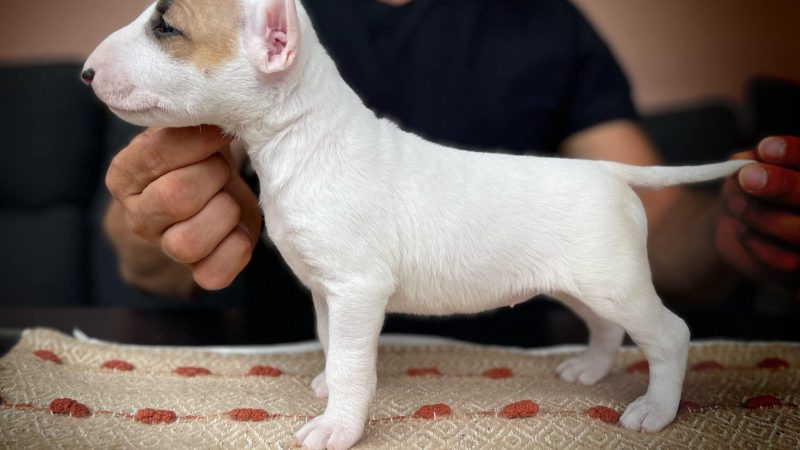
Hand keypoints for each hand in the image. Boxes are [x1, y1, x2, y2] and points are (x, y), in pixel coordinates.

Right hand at [105, 127, 261, 291]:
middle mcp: (138, 216)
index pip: (154, 154)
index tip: (217, 135)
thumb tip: (213, 95)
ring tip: (229, 198)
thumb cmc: (199, 157)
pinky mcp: (199, 271)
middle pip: (175, 197)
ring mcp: (166, 248)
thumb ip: (190, 118)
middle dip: (212, 175)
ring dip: (223, 213)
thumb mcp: (188, 132)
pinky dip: (236, 249)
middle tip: (221, 168)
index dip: (197, 143)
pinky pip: (212, 274)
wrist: (209, 198)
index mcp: (125, 176)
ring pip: (188, 243)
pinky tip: (238, 228)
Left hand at [716, 136, 799, 296]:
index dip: (793, 153)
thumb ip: (751, 163)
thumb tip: (744, 162)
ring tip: (734, 204)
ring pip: (798, 229)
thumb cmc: (752, 190)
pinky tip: (743, 231)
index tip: (765, 148)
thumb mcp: (747, 170)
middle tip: (747, 177)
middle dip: (779, 185)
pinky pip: (785, 261)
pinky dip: (756, 243)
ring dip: (759, 214)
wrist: (741, 228)